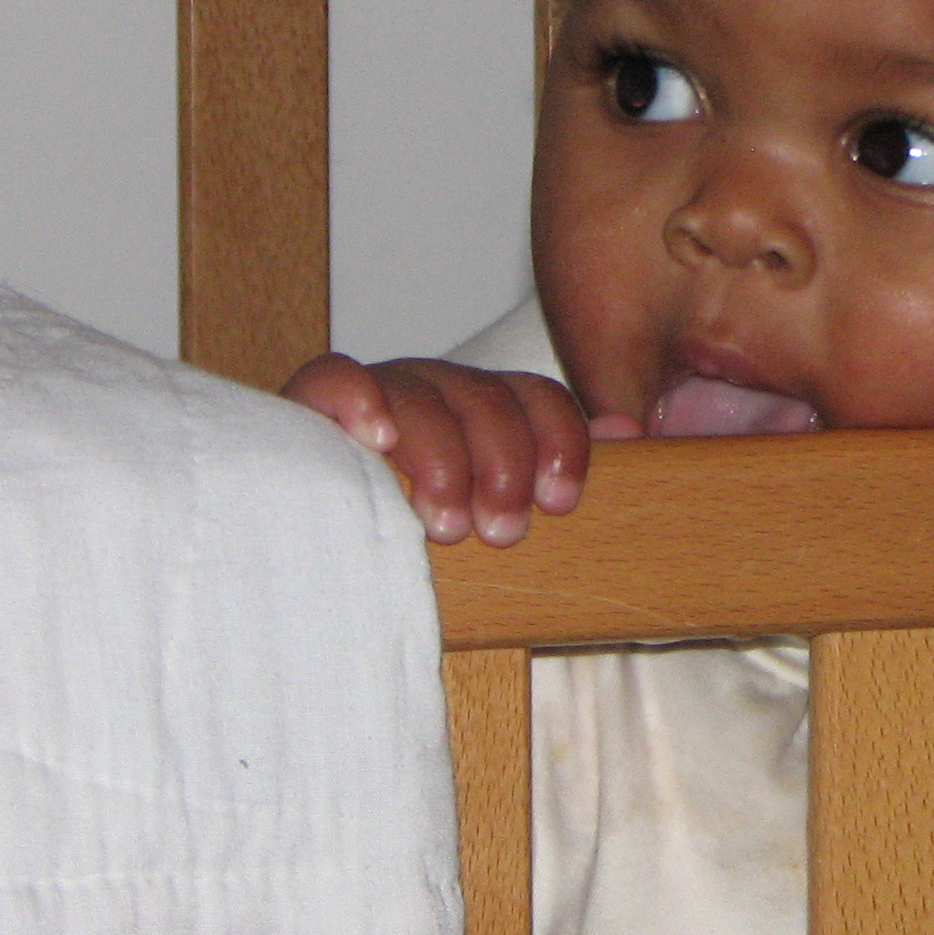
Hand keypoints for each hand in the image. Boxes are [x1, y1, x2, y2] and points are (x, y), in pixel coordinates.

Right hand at [282, 353, 594, 545]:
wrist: (323, 557)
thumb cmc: (420, 537)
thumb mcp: (494, 509)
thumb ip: (552, 469)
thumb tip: (627, 434)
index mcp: (481, 407)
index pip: (535, 395)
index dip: (558, 440)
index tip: (559, 501)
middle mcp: (433, 390)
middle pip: (484, 396)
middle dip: (503, 464)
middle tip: (499, 532)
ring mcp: (373, 395)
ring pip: (420, 393)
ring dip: (443, 456)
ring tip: (447, 523)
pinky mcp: (307, 408)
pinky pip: (333, 377)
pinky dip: (358, 399)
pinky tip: (376, 439)